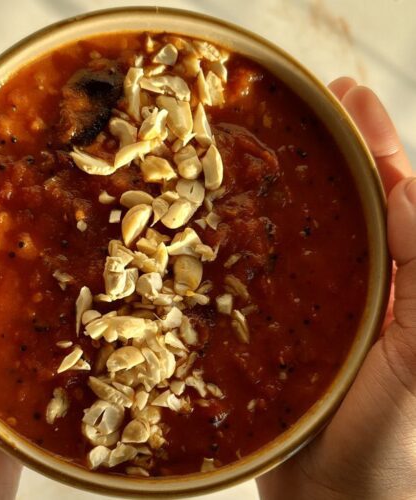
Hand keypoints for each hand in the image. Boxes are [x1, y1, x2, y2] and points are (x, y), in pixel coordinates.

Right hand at [257, 78, 415, 499]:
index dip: (372, 142)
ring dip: (280, 189)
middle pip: (343, 201)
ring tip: (259, 145)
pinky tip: (221, 221)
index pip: (389, 195)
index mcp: (398, 280)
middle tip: (308, 101)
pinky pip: (256, 275)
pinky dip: (242, 244)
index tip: (347, 96)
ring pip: (296, 233)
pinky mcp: (271, 328)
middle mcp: (356, 283)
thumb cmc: (391, 445)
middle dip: (329, 150)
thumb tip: (408, 188)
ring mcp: (310, 303)